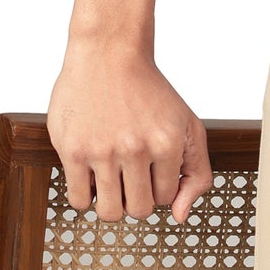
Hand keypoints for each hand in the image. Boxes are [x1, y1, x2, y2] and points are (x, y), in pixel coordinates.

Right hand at [47, 36, 213, 223]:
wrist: (109, 53)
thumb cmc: (149, 91)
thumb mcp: (188, 126)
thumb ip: (197, 173)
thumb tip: (179, 216)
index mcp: (167, 144)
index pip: (165, 198)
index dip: (156, 186)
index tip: (148, 166)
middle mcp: (135, 148)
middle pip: (138, 210)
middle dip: (135, 199)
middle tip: (129, 176)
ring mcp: (102, 150)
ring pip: (109, 212)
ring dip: (112, 202)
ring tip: (111, 180)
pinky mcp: (73, 149)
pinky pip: (78, 200)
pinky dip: (86, 196)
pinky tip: (91, 175)